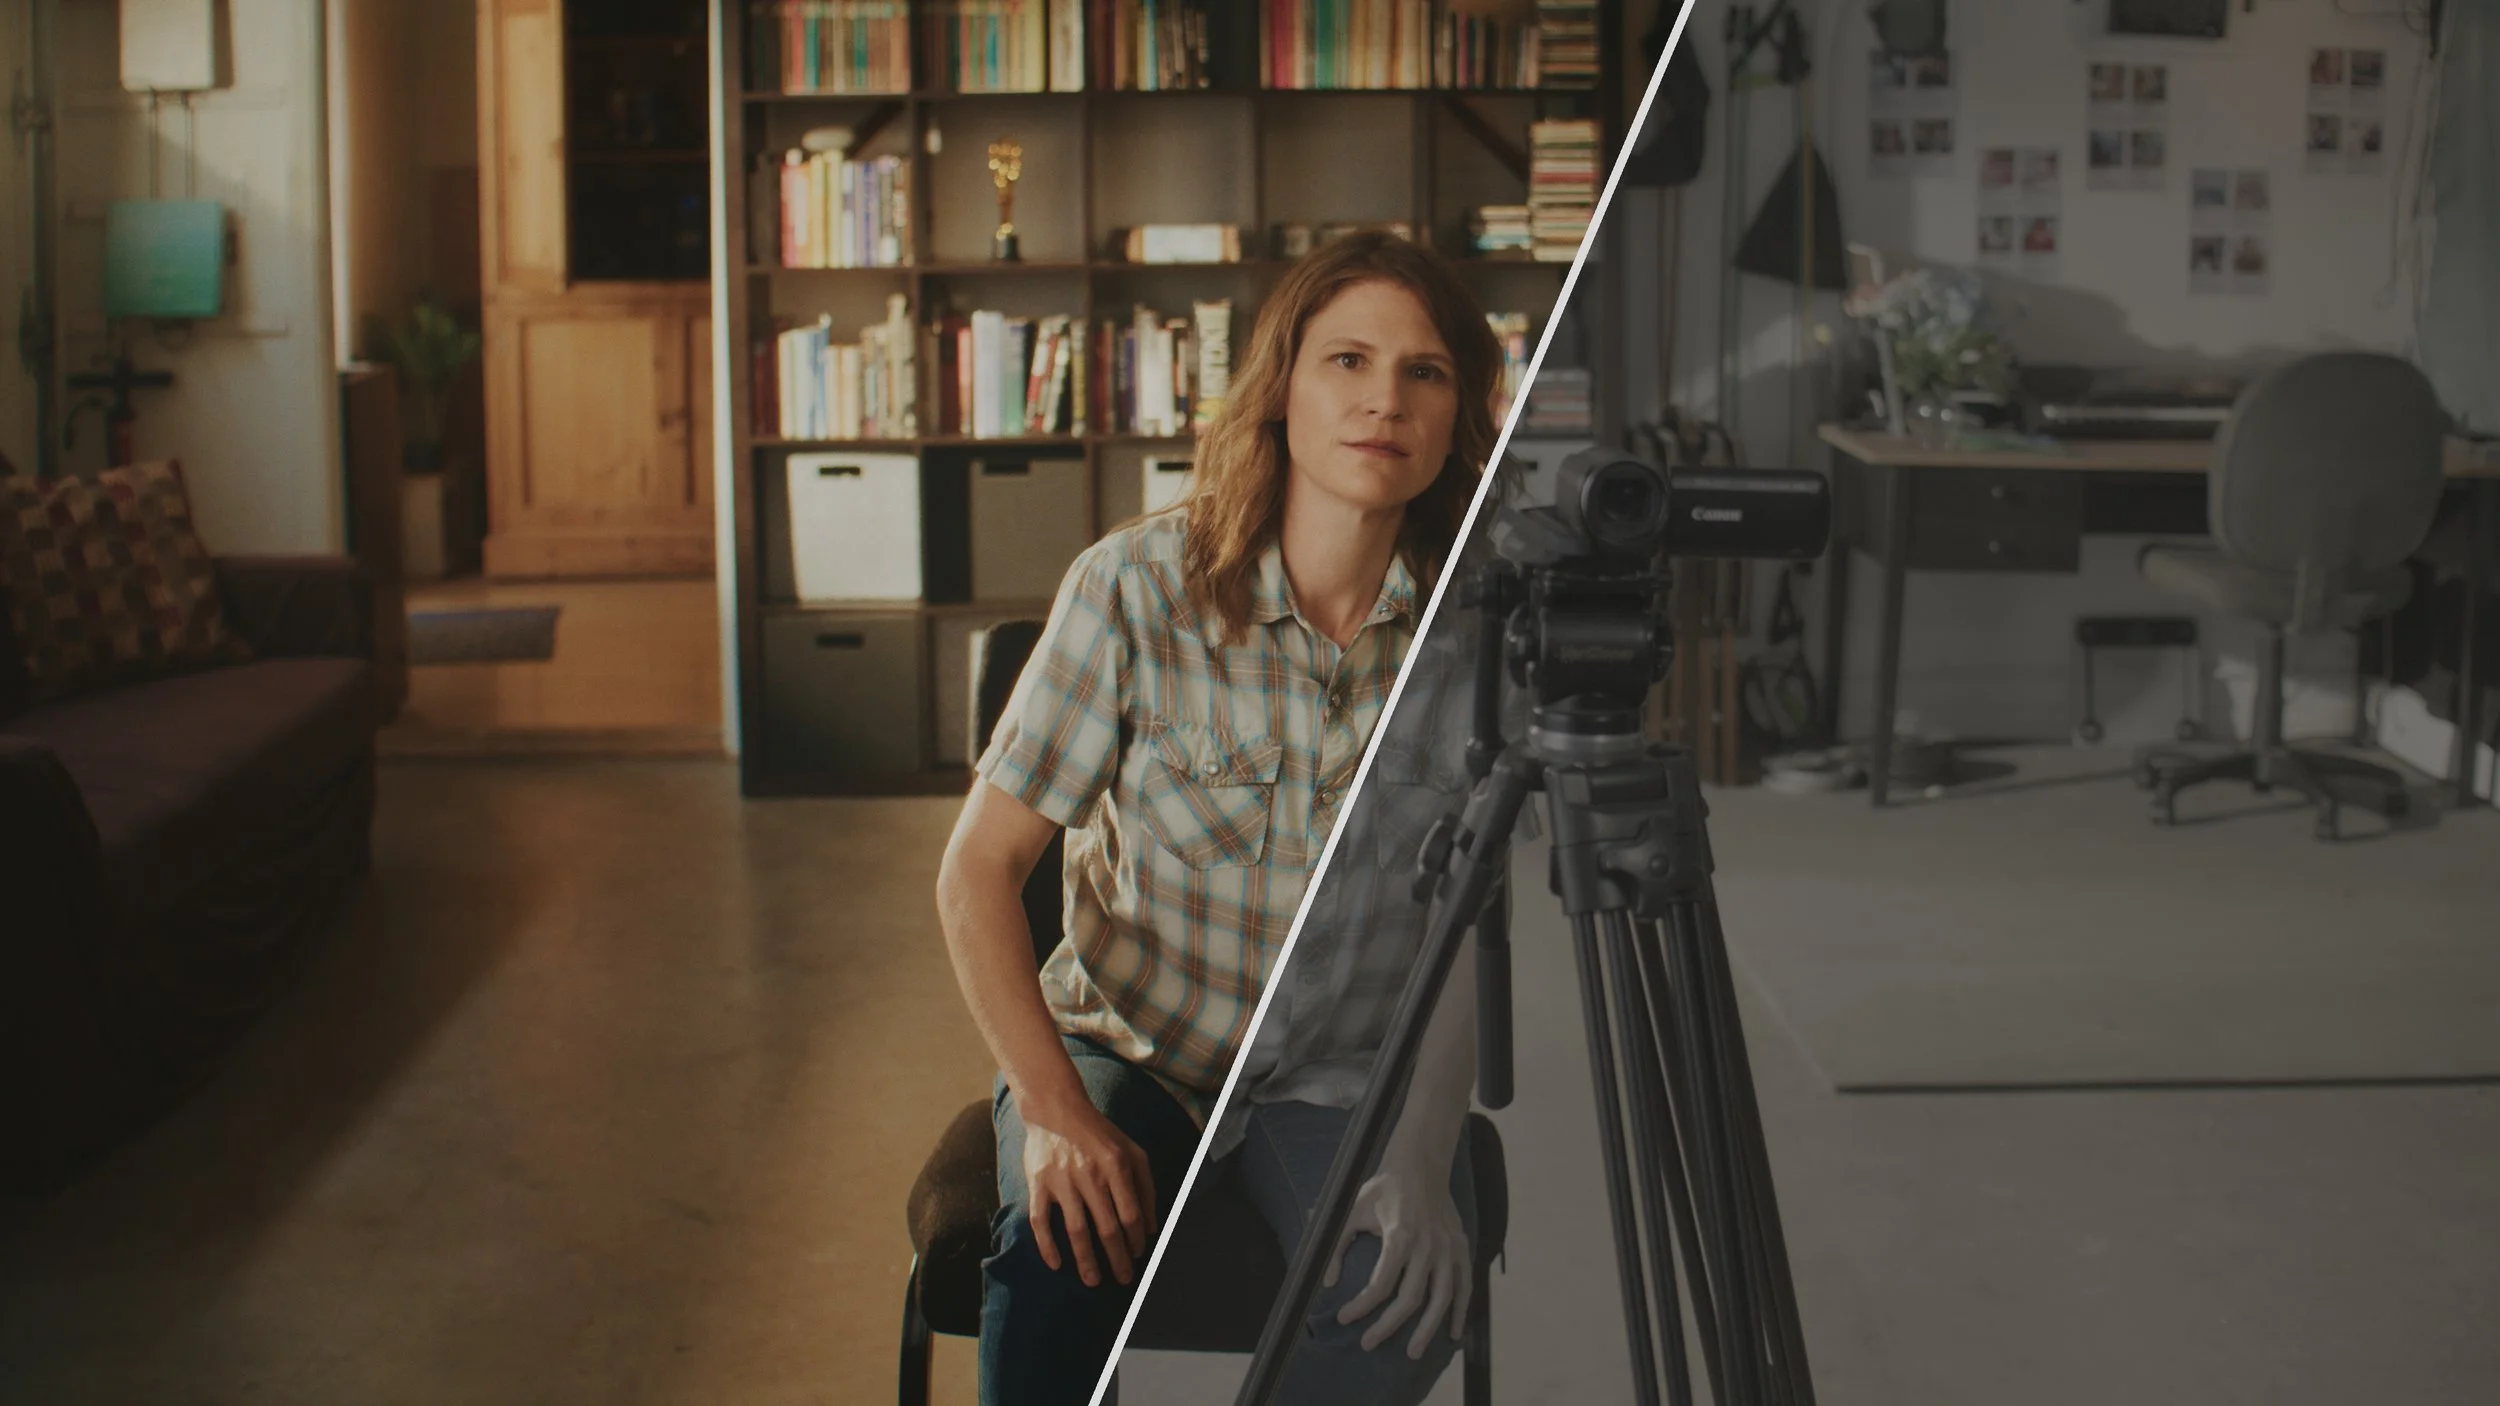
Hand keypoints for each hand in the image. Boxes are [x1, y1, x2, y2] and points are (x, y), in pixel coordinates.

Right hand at [1020, 1096, 1157, 1288]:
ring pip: (1076, 1230)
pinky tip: (1056, 1264)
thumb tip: (1151, 1228)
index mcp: (1116, 1165)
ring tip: (1093, 1281)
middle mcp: (1090, 1174)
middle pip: (1107, 1228)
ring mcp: (1062, 1180)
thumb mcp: (1132, 1151)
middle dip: (1117, 1259)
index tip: (1138, 1257)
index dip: (1135, 1241)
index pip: (1130, 1215)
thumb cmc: (1099, 1134)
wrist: (1056, 1108)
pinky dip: (1047, 1245)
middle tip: (1123, 1279)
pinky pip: (1040, 1220)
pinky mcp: (1038, 1183)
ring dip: (1086, 1261)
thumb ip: (1146, 1186)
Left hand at [1326, 1146, 1471, 1358]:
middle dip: (1388, 1326)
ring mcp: (1448, 1248)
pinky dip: (1461, 1311)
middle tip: (1368, 1344)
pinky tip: (1453, 1334)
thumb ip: (1337, 1246)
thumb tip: (1329, 1282)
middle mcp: (1428, 1245)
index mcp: (1400, 1235)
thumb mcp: (1351, 1210)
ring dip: (1428, 1329)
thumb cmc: (1383, 1188)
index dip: (1361, 1305)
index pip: (1381, 1283)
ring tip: (1413, 1353)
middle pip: (1411, 1298)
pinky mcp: (1460, 1247)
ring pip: (1442, 1299)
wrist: (1420, 1163)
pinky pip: (1465, 1285)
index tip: (1344, 1318)